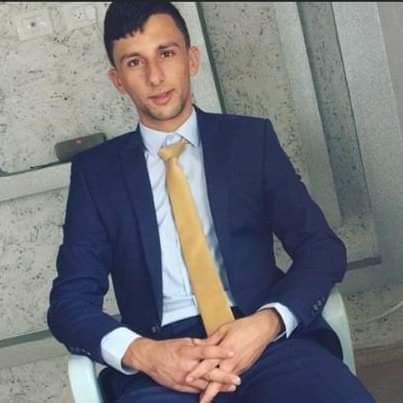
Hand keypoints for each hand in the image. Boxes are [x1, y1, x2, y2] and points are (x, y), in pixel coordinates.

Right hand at [122, 336, 239, 393]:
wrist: (150, 358)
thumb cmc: (167, 347)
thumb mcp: (183, 341)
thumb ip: (198, 344)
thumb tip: (213, 343)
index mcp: (188, 351)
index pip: (207, 351)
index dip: (220, 352)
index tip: (232, 352)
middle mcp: (187, 366)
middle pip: (208, 372)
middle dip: (224, 376)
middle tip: (237, 379)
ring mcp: (183, 378)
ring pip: (204, 384)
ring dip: (219, 386)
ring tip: (232, 387)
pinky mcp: (180, 386)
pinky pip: (196, 390)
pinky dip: (207, 391)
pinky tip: (216, 391)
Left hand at [189, 309, 282, 401]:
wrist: (262, 329)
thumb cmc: (243, 326)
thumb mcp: (224, 329)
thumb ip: (210, 340)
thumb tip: (197, 344)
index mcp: (224, 349)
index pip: (208, 363)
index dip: (197, 372)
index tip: (188, 379)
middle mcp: (231, 361)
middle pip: (217, 380)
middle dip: (208, 392)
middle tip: (200, 402)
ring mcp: (238, 366)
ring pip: (225, 382)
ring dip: (216, 391)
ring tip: (207, 399)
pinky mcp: (244, 367)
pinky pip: (231, 378)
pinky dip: (224, 384)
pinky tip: (218, 389)